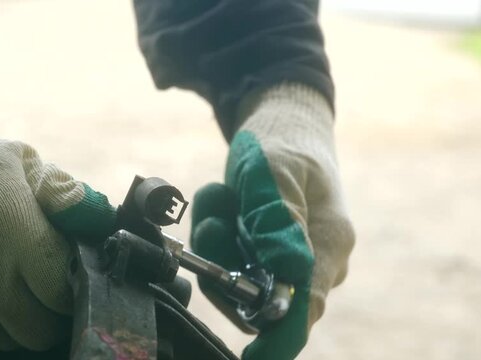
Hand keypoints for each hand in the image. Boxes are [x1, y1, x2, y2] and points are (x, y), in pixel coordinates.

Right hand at [0, 103, 115, 355]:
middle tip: (40, 292)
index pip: (62, 290)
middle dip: (46, 313)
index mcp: (13, 230)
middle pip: (36, 327)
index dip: (69, 289)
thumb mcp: (17, 160)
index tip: (64, 280)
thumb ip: (63, 192)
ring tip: (4, 290)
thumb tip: (102, 220)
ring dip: (12, 322)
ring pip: (2, 341)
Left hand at [191, 84, 353, 359]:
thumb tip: (287, 274)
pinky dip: (216, 231)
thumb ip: (277, 220)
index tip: (253, 358)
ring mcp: (287, 255)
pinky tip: (222, 197)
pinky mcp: (265, 247)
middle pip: (258, 296)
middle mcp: (311, 258)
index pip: (304, 307)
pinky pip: (229, 257)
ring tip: (221, 195)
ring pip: (236, 277)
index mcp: (327, 243)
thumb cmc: (281, 141)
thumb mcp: (272, 171)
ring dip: (216, 241)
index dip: (278, 340)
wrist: (283, 120)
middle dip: (223, 263)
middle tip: (217, 218)